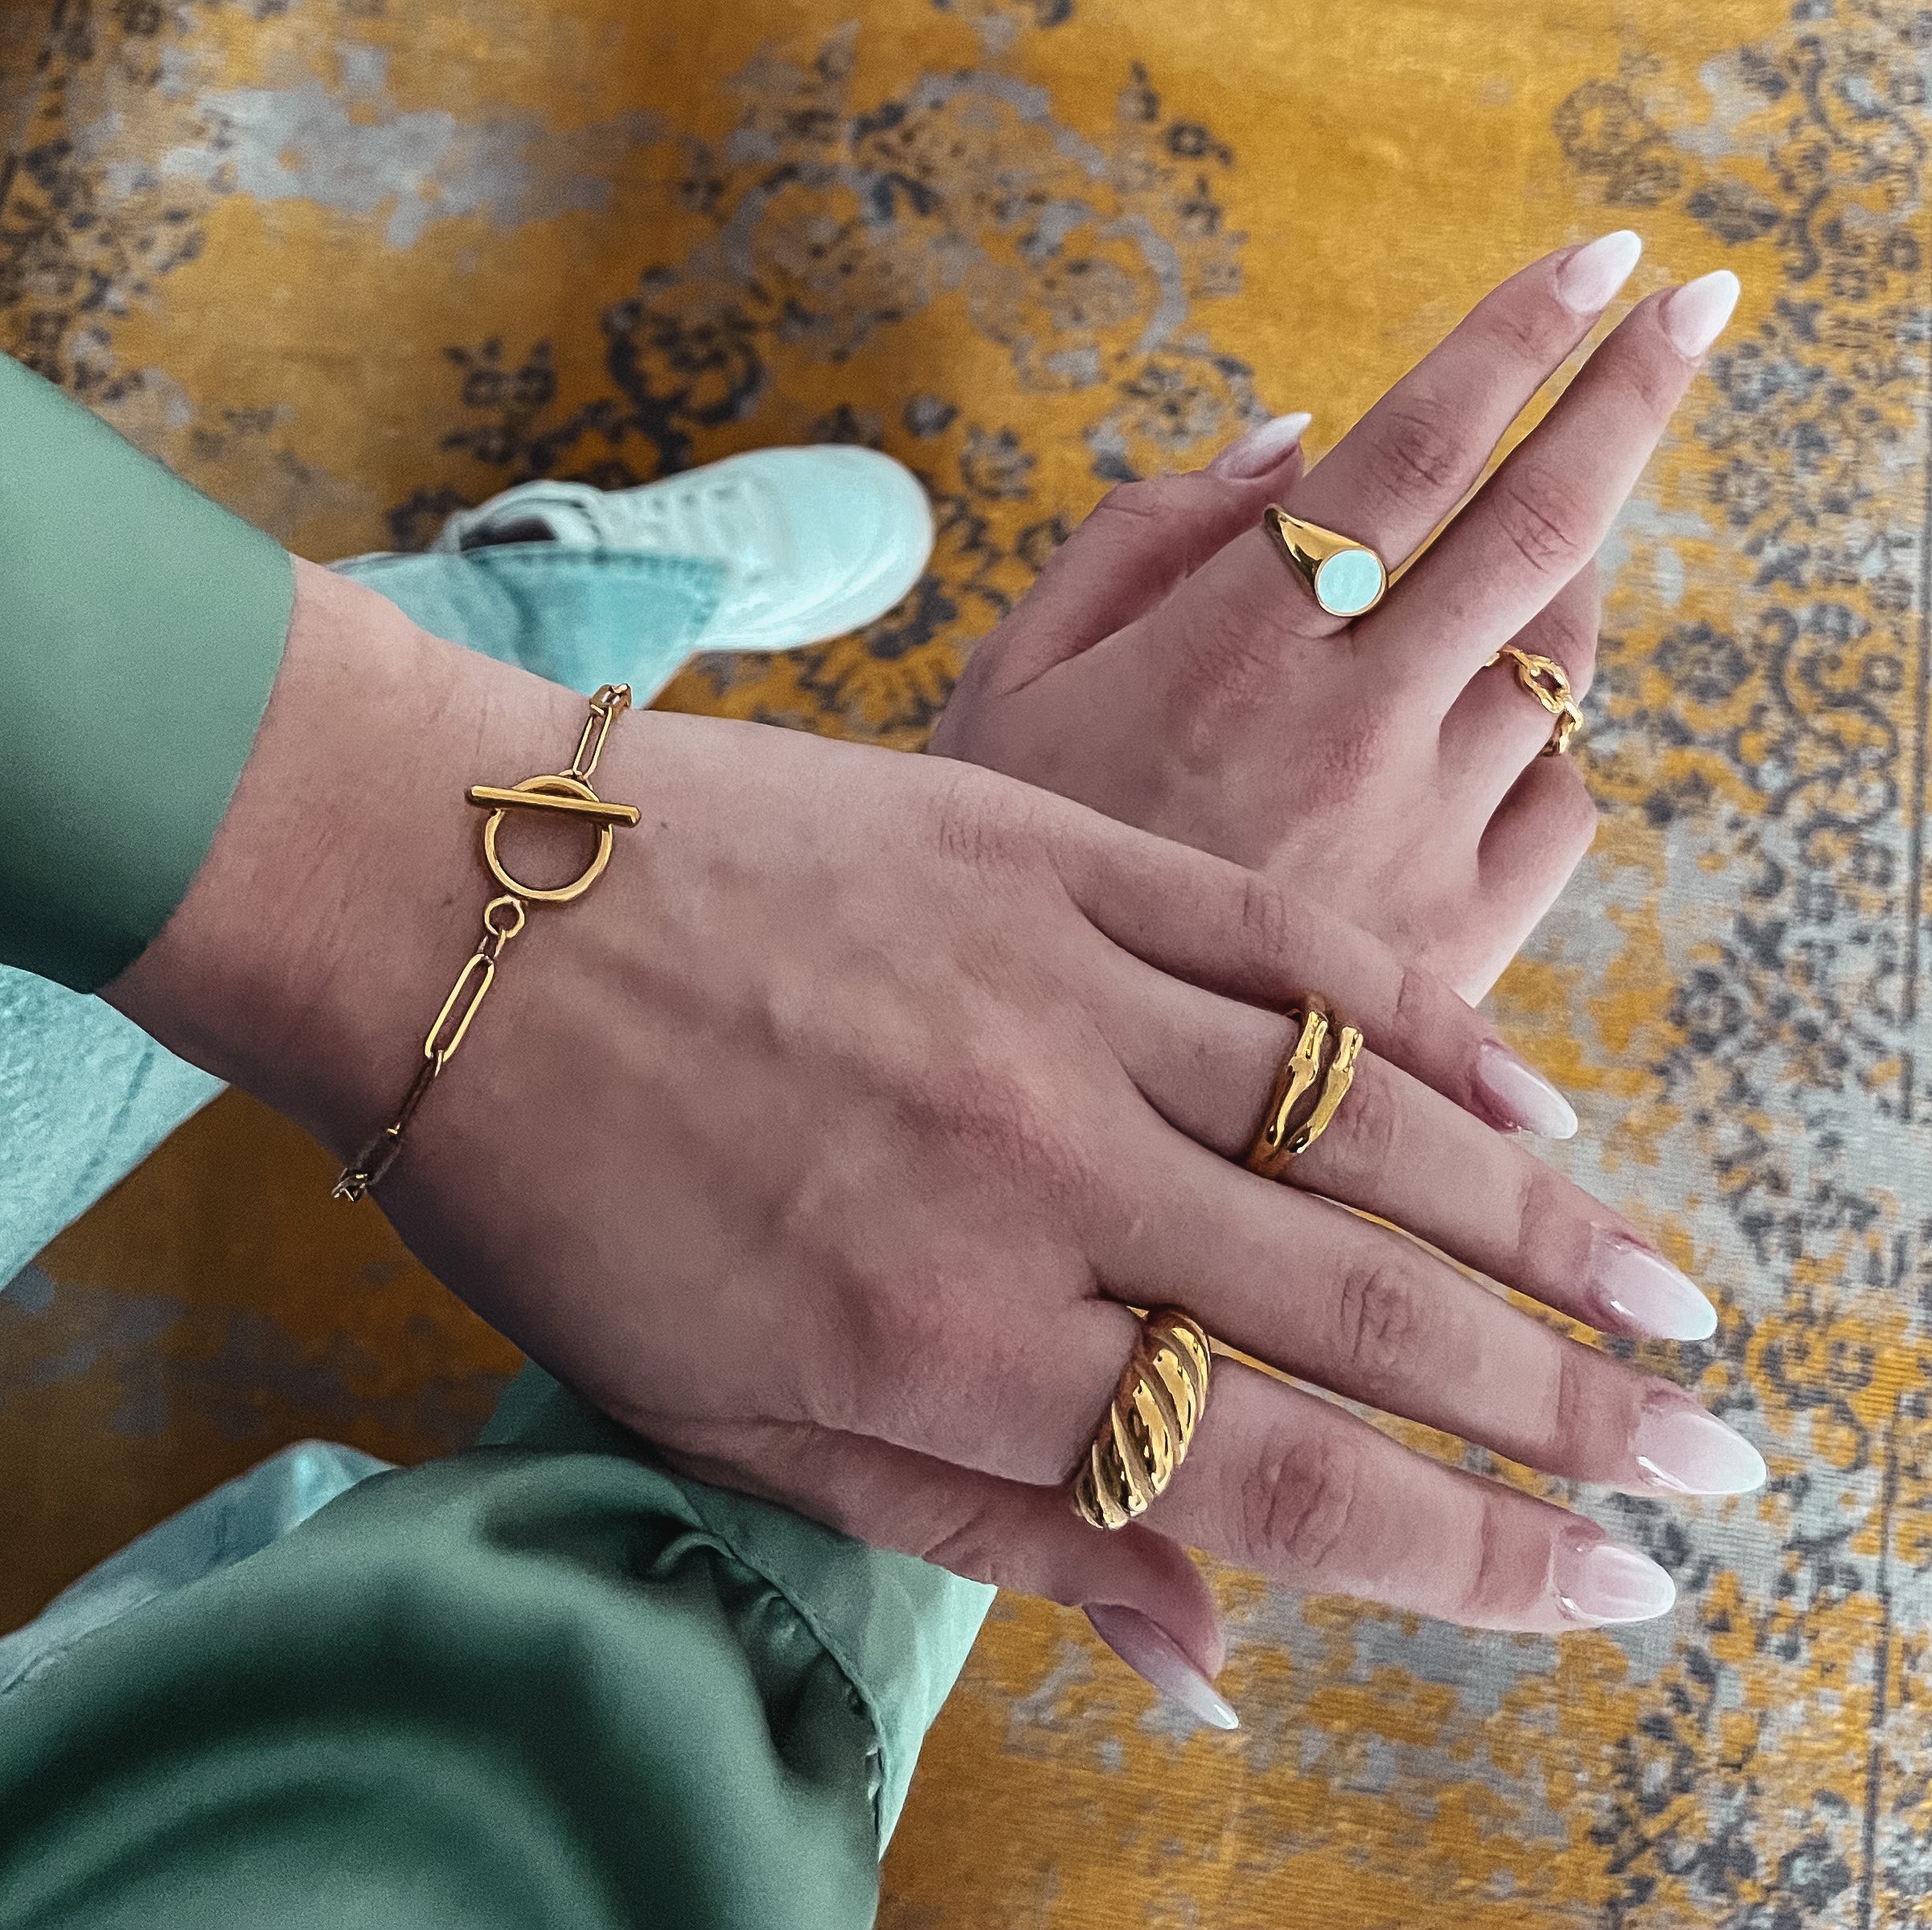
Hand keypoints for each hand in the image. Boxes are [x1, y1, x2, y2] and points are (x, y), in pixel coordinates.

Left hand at [108, 563, 1753, 1711]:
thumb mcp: (728, 1424)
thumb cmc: (567, 1188)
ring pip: (1361, 1124)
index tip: (1617, 1576)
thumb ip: (987, 1535)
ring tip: (1664, 1292)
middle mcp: (1033, 1175)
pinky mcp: (1047, 854)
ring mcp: (1054, 993)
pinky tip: (1523, 1093)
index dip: (1475, 1548)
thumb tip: (1207, 1661)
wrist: (454, 908)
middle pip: (1366, 1309)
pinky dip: (1422, 1030)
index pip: (1280, 1478)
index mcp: (946, 1345)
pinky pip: (1283, 950)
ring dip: (1539, 1219)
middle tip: (1710, 1446)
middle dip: (1566, 1397)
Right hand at [930, 233, 1738, 1002]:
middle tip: (1692, 316)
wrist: (1041, 1098)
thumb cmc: (1009, 875)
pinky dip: (1546, 742)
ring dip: (1570, 576)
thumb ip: (1142, 538)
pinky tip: (1483, 736)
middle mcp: (1351, 731)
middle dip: (1634, 396)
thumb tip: (1295, 443)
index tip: (1604, 264)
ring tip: (1530, 552)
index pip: (1417, 449)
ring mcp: (1421, 841)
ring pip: (1566, 662)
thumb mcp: (1012, 681)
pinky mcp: (1460, 944)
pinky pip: (1562, 800)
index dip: (1522, 337)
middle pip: (1542, 528)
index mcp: (1232, 647)